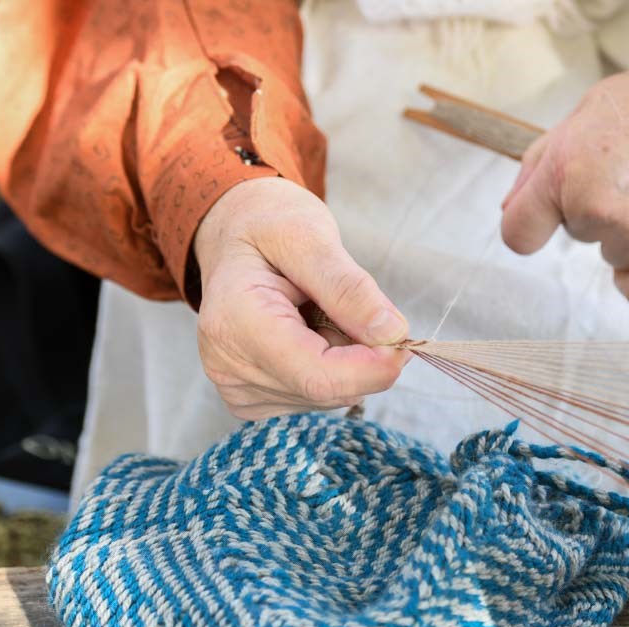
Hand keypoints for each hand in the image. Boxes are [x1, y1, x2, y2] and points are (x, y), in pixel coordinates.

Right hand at [193, 177, 410, 419]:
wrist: (234, 235)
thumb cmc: (267, 225)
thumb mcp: (309, 235)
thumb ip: (349, 287)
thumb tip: (392, 334)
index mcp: (234, 322)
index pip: (317, 376)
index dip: (372, 367)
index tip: (402, 338)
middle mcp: (226, 367)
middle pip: (326, 389)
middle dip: (360, 356)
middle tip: (352, 305)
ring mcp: (236, 390)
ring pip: (327, 396)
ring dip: (344, 359)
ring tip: (317, 312)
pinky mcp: (250, 400)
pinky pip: (314, 398)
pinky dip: (329, 369)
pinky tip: (307, 334)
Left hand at [500, 9, 628, 305]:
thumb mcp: (594, 110)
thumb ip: (544, 163)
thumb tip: (512, 212)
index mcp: (566, 165)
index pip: (518, 231)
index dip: (531, 230)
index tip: (543, 228)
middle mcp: (593, 204)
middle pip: (576, 236)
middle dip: (603, 209)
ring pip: (612, 256)